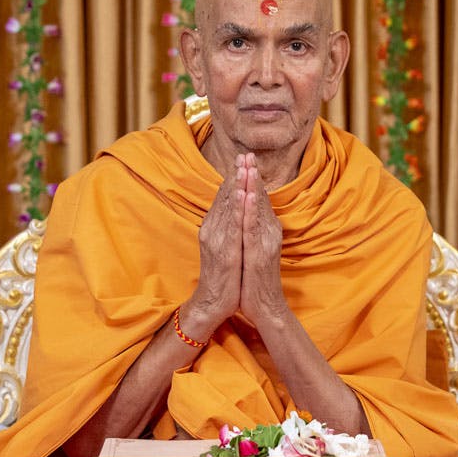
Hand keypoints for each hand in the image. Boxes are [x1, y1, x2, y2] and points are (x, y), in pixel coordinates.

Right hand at [184, 158, 245, 335]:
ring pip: (228, 207)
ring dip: (237, 185)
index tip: (244, 159)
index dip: (234, 176)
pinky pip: (232, 226)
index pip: (224, 197)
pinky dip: (236, 209)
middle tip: (245, 154)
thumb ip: (228, 227)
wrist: (214, 302)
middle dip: (236, 174)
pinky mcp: (224, 252)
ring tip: (244, 166)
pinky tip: (241, 195)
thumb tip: (236, 210)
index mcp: (214, 227)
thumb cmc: (224, 276)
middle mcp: (212, 229)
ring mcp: (217, 239)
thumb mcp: (226, 246)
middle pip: (225, 196)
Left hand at [236, 155, 288, 330]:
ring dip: (253, 186)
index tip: (244, 159)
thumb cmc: (254, 278)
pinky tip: (247, 195)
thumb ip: (252, 229)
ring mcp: (265, 242)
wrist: (263, 306)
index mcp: (266, 229)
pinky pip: (253, 228)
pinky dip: (251, 210)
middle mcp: (268, 232)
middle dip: (252, 175)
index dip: (252, 178)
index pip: (258, 199)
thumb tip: (247, 212)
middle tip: (247, 153)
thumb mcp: (253, 248)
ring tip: (248, 167)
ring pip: (258, 209)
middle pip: (259, 198)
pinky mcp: (259, 253)